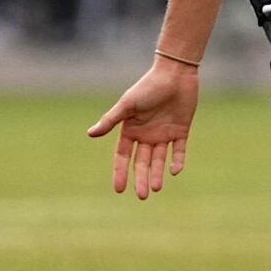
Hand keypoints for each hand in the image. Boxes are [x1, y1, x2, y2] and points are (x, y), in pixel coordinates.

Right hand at [88, 60, 200, 199]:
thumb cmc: (148, 86)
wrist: (174, 74)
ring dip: (157, 174)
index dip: (120, 172)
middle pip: (141, 162)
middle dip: (141, 178)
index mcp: (131, 130)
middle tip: (141, 196)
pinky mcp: (180, 132)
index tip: (119, 189)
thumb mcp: (128, 105)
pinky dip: (177, 161)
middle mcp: (146, 135)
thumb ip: (111, 120)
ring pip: (159, 160)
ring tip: (155, 188)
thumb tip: (90, 134)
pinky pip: (179, 151)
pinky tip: (174, 171)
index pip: (123, 156)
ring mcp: (163, 134)